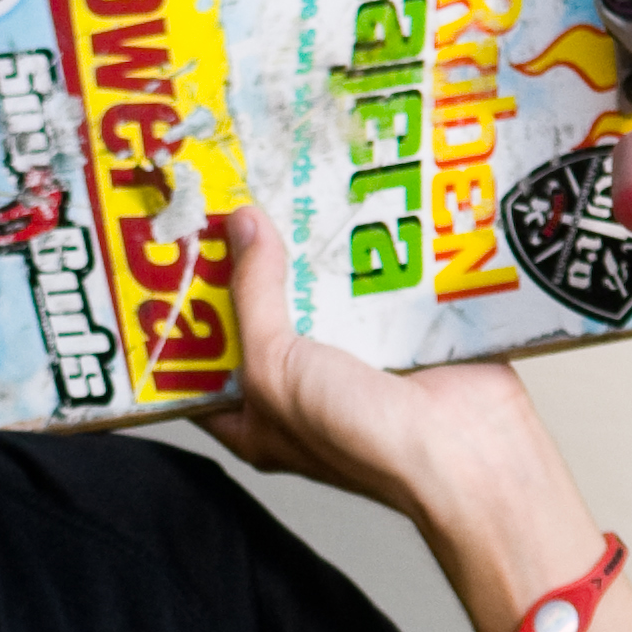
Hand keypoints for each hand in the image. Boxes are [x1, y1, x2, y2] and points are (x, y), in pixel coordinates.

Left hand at [201, 200, 594, 593]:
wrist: (465, 451)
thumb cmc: (361, 438)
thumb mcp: (274, 368)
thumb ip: (254, 297)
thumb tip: (243, 227)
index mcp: (256, 418)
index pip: (202, 365)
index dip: (184, 314)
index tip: (166, 252)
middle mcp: (300, 390)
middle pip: (262, 315)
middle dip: (248, 262)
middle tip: (225, 197)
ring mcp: (354, 358)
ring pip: (321, 290)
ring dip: (312, 245)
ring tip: (288, 181)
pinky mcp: (401, 332)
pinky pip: (378, 279)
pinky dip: (371, 246)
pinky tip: (355, 200)